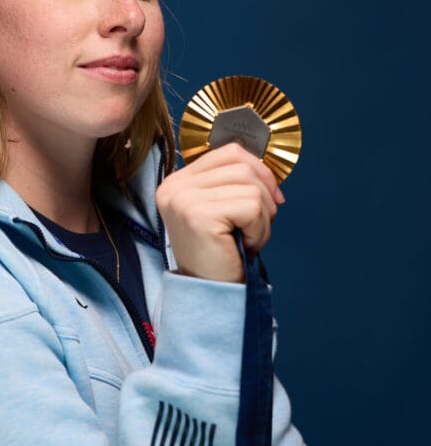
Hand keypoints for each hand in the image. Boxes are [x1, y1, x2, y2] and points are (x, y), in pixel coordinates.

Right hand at [156, 142, 284, 281]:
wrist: (210, 294)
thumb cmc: (220, 255)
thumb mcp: (224, 210)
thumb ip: (236, 183)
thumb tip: (270, 171)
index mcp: (178, 181)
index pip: (229, 152)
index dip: (258, 171)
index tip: (269, 199)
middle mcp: (175, 187)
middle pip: (243, 165)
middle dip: (264, 196)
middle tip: (255, 226)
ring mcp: (183, 199)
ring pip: (251, 186)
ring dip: (262, 217)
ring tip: (247, 238)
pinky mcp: (198, 215)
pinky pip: (251, 205)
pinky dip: (259, 228)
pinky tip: (244, 244)